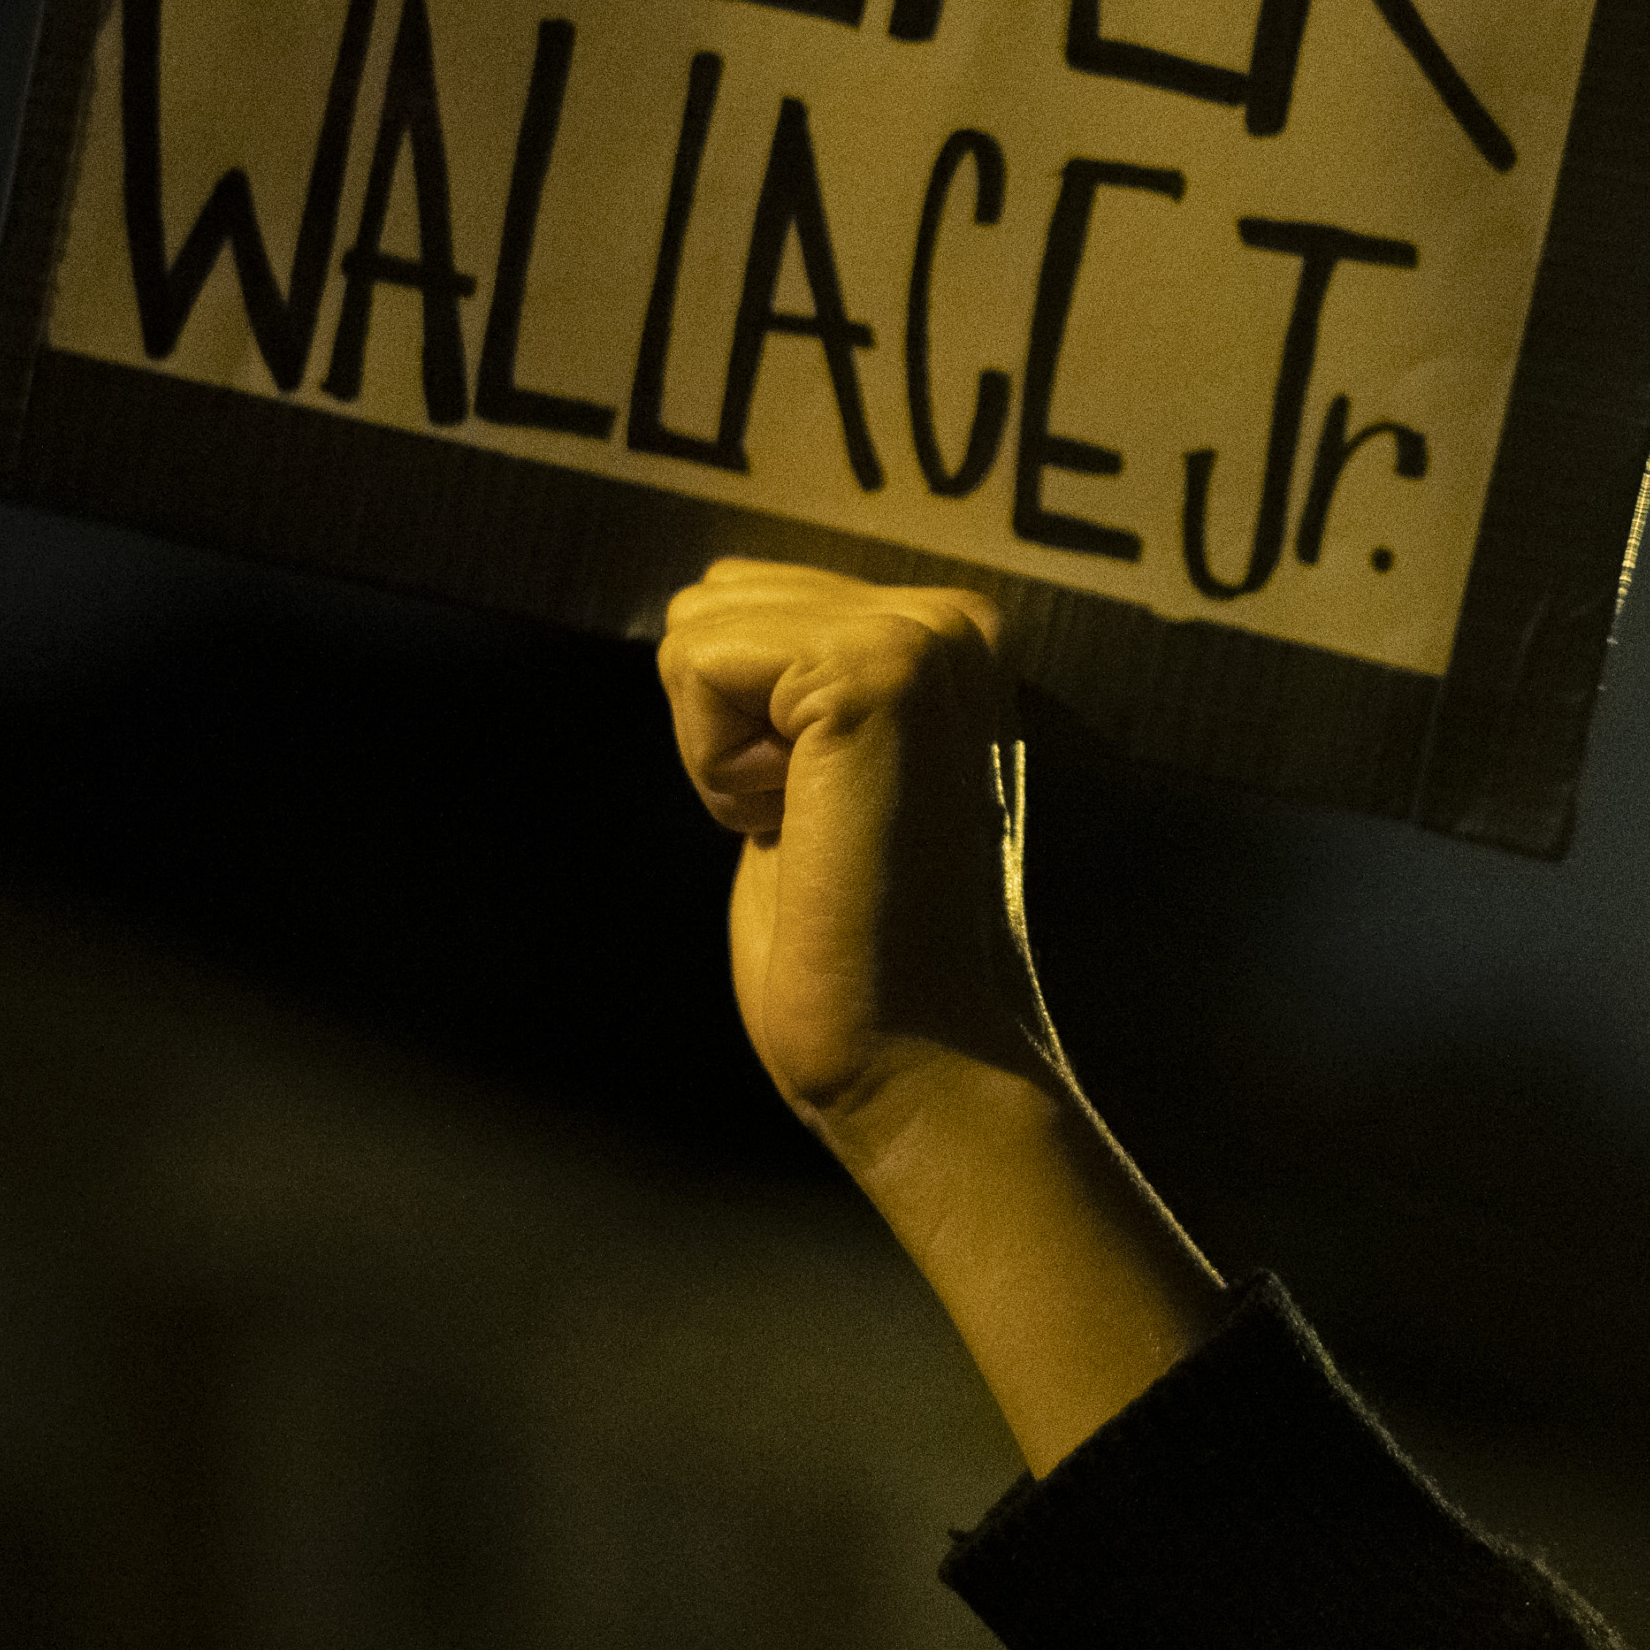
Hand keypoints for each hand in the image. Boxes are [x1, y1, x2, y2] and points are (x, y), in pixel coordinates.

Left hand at [659, 560, 1222, 1472]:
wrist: (917, 1055)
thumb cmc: (850, 935)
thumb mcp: (817, 767)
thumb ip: (790, 675)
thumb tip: (703, 594)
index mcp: (951, 630)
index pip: (747, 594)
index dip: (742, 725)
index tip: (827, 814)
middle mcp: (953, 616)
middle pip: (715, 600)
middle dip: (726, 726)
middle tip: (818, 826)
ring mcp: (922, 638)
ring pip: (699, 628)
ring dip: (720, 751)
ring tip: (815, 829)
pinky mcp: (873, 678)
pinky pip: (695, 666)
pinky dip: (714, 769)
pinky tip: (796, 831)